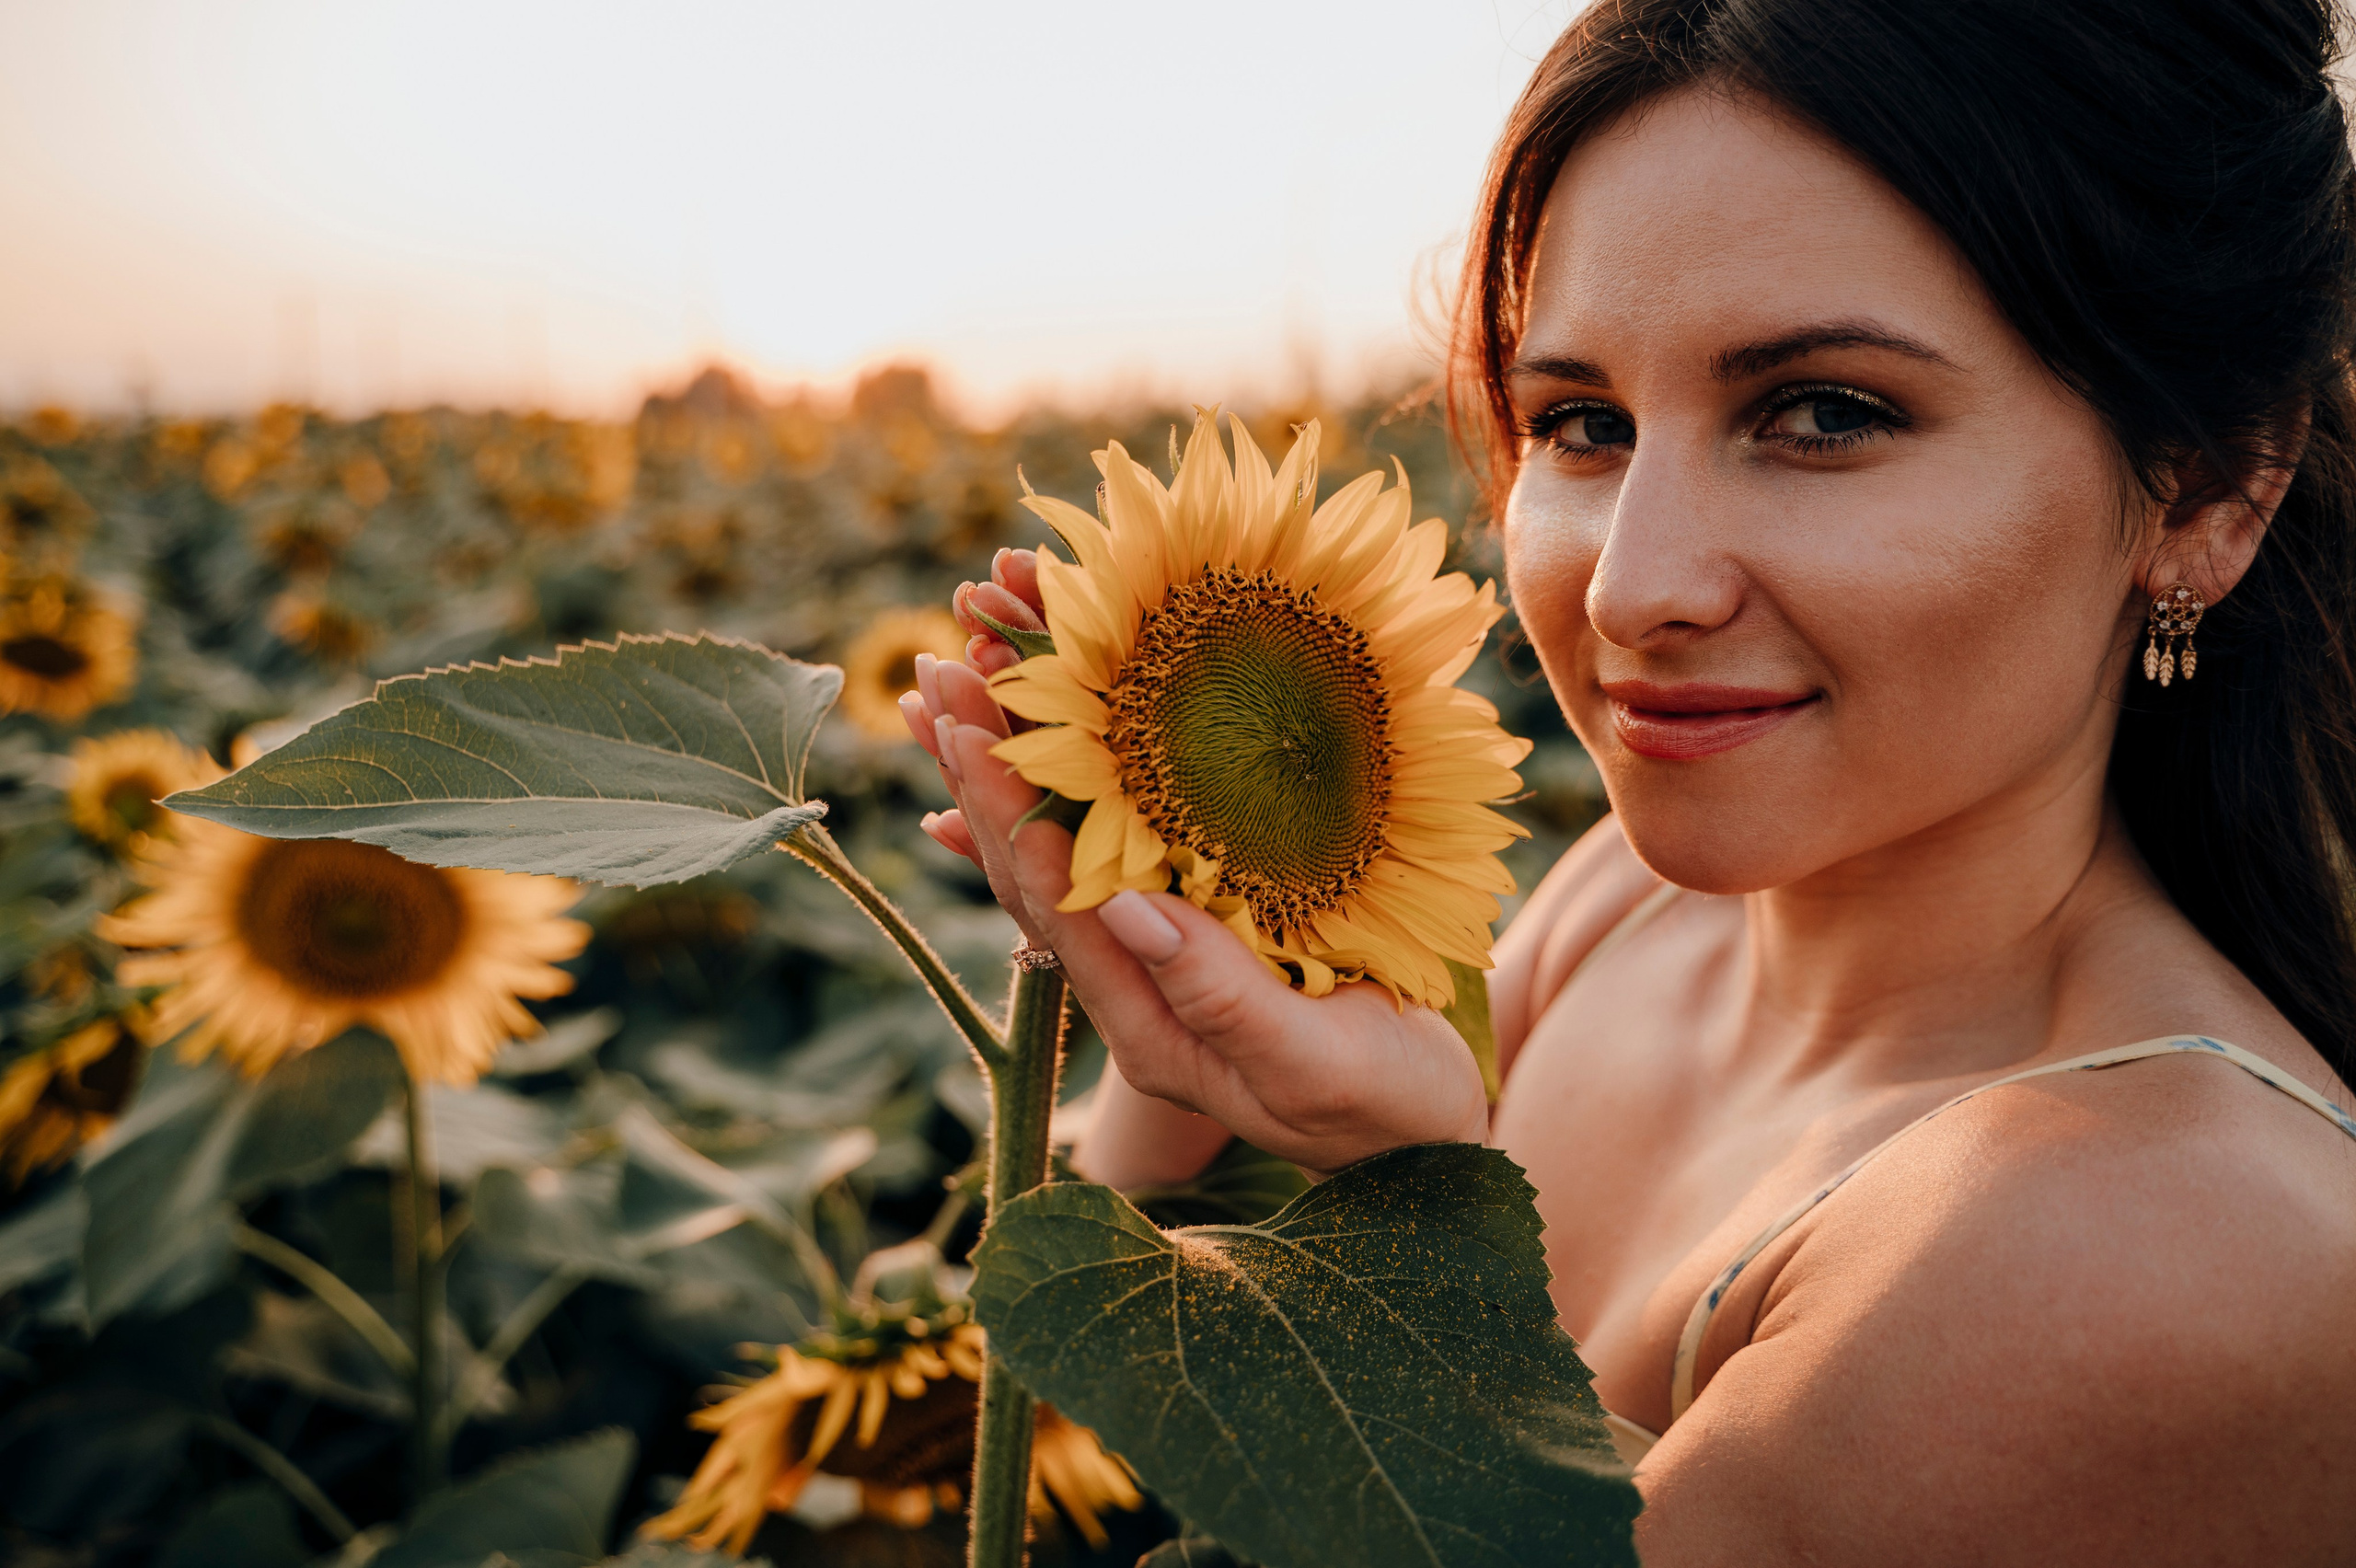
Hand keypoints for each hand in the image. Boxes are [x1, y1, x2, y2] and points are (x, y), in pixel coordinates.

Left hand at [897, 551, 1488, 1173]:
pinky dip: (1062, 795)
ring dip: (1010, 772)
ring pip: (1061, 856)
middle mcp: (1133, 992)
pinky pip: (1108, 857)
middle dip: (984, 775)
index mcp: (1148, 1028)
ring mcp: (1158, 963)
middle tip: (936, 675)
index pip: (1056, 911)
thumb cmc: (1389, 1107)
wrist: (1428, 1141)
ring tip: (954, 682)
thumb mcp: (1315, 1062)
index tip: (970, 731)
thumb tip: (1129, 909)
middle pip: (1035, 874)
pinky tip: (1025, 752)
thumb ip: (1224, 998)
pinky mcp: (1194, 936)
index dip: (1008, 819)